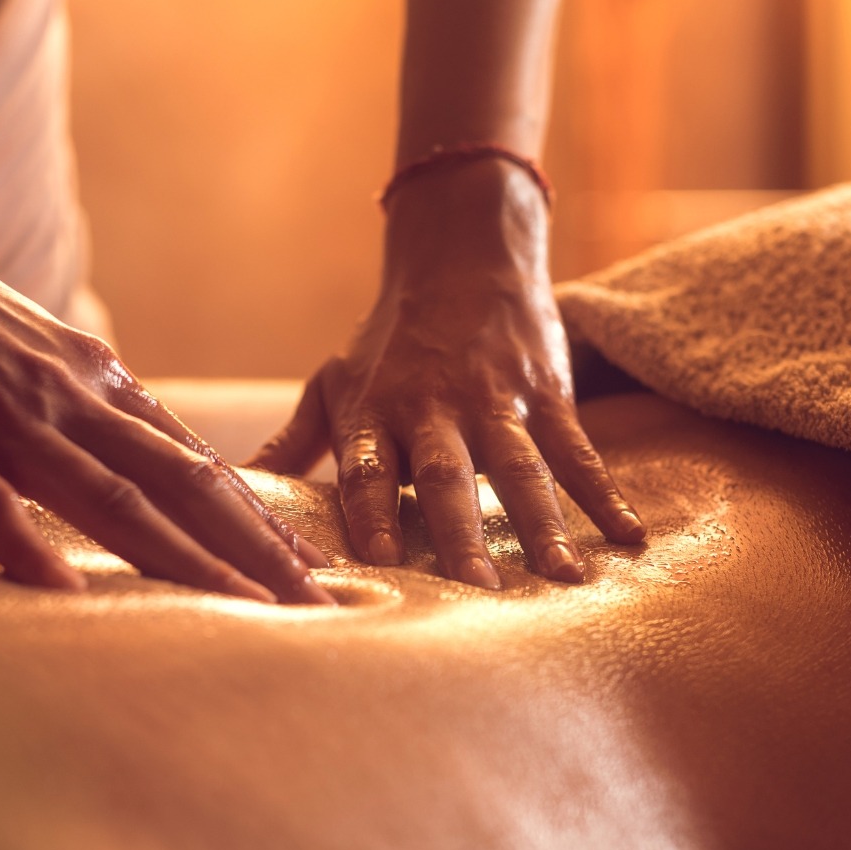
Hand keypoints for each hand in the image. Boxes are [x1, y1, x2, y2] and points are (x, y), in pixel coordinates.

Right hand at [0, 159, 333, 602]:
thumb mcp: (28, 352)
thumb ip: (81, 406)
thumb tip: (133, 455)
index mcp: (93, 380)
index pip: (196, 462)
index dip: (258, 517)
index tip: (311, 565)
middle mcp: (67, 397)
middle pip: (182, 485)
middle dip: (254, 549)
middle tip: (316, 603)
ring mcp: (0, 417)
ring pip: (110, 499)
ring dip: (183, 558)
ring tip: (243, 608)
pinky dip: (28, 548)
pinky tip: (65, 595)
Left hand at [250, 158, 642, 586]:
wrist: (462, 256)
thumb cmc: (387, 339)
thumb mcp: (332, 383)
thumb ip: (289, 445)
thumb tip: (222, 491)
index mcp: (374, 413)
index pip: (368, 470)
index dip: (370, 513)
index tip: (376, 564)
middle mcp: (433, 408)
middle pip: (446, 476)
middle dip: (459, 534)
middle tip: (476, 593)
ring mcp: (494, 400)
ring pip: (520, 468)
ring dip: (541, 523)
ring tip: (561, 579)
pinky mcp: (544, 392)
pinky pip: (578, 450)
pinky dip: (604, 494)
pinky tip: (627, 537)